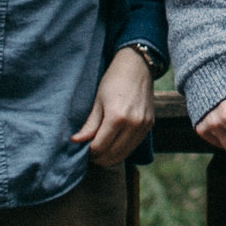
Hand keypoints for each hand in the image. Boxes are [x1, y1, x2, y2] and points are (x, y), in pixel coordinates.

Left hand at [73, 48, 158, 167]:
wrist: (137, 67)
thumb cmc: (114, 80)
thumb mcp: (98, 101)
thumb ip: (89, 125)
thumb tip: (75, 141)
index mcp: (117, 117)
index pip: (99, 147)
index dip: (89, 152)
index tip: (82, 150)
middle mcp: (133, 124)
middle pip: (113, 154)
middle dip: (99, 158)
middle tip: (89, 155)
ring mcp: (144, 126)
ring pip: (125, 154)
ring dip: (111, 157)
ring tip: (100, 152)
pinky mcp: (149, 126)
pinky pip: (134, 146)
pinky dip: (122, 150)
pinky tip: (113, 145)